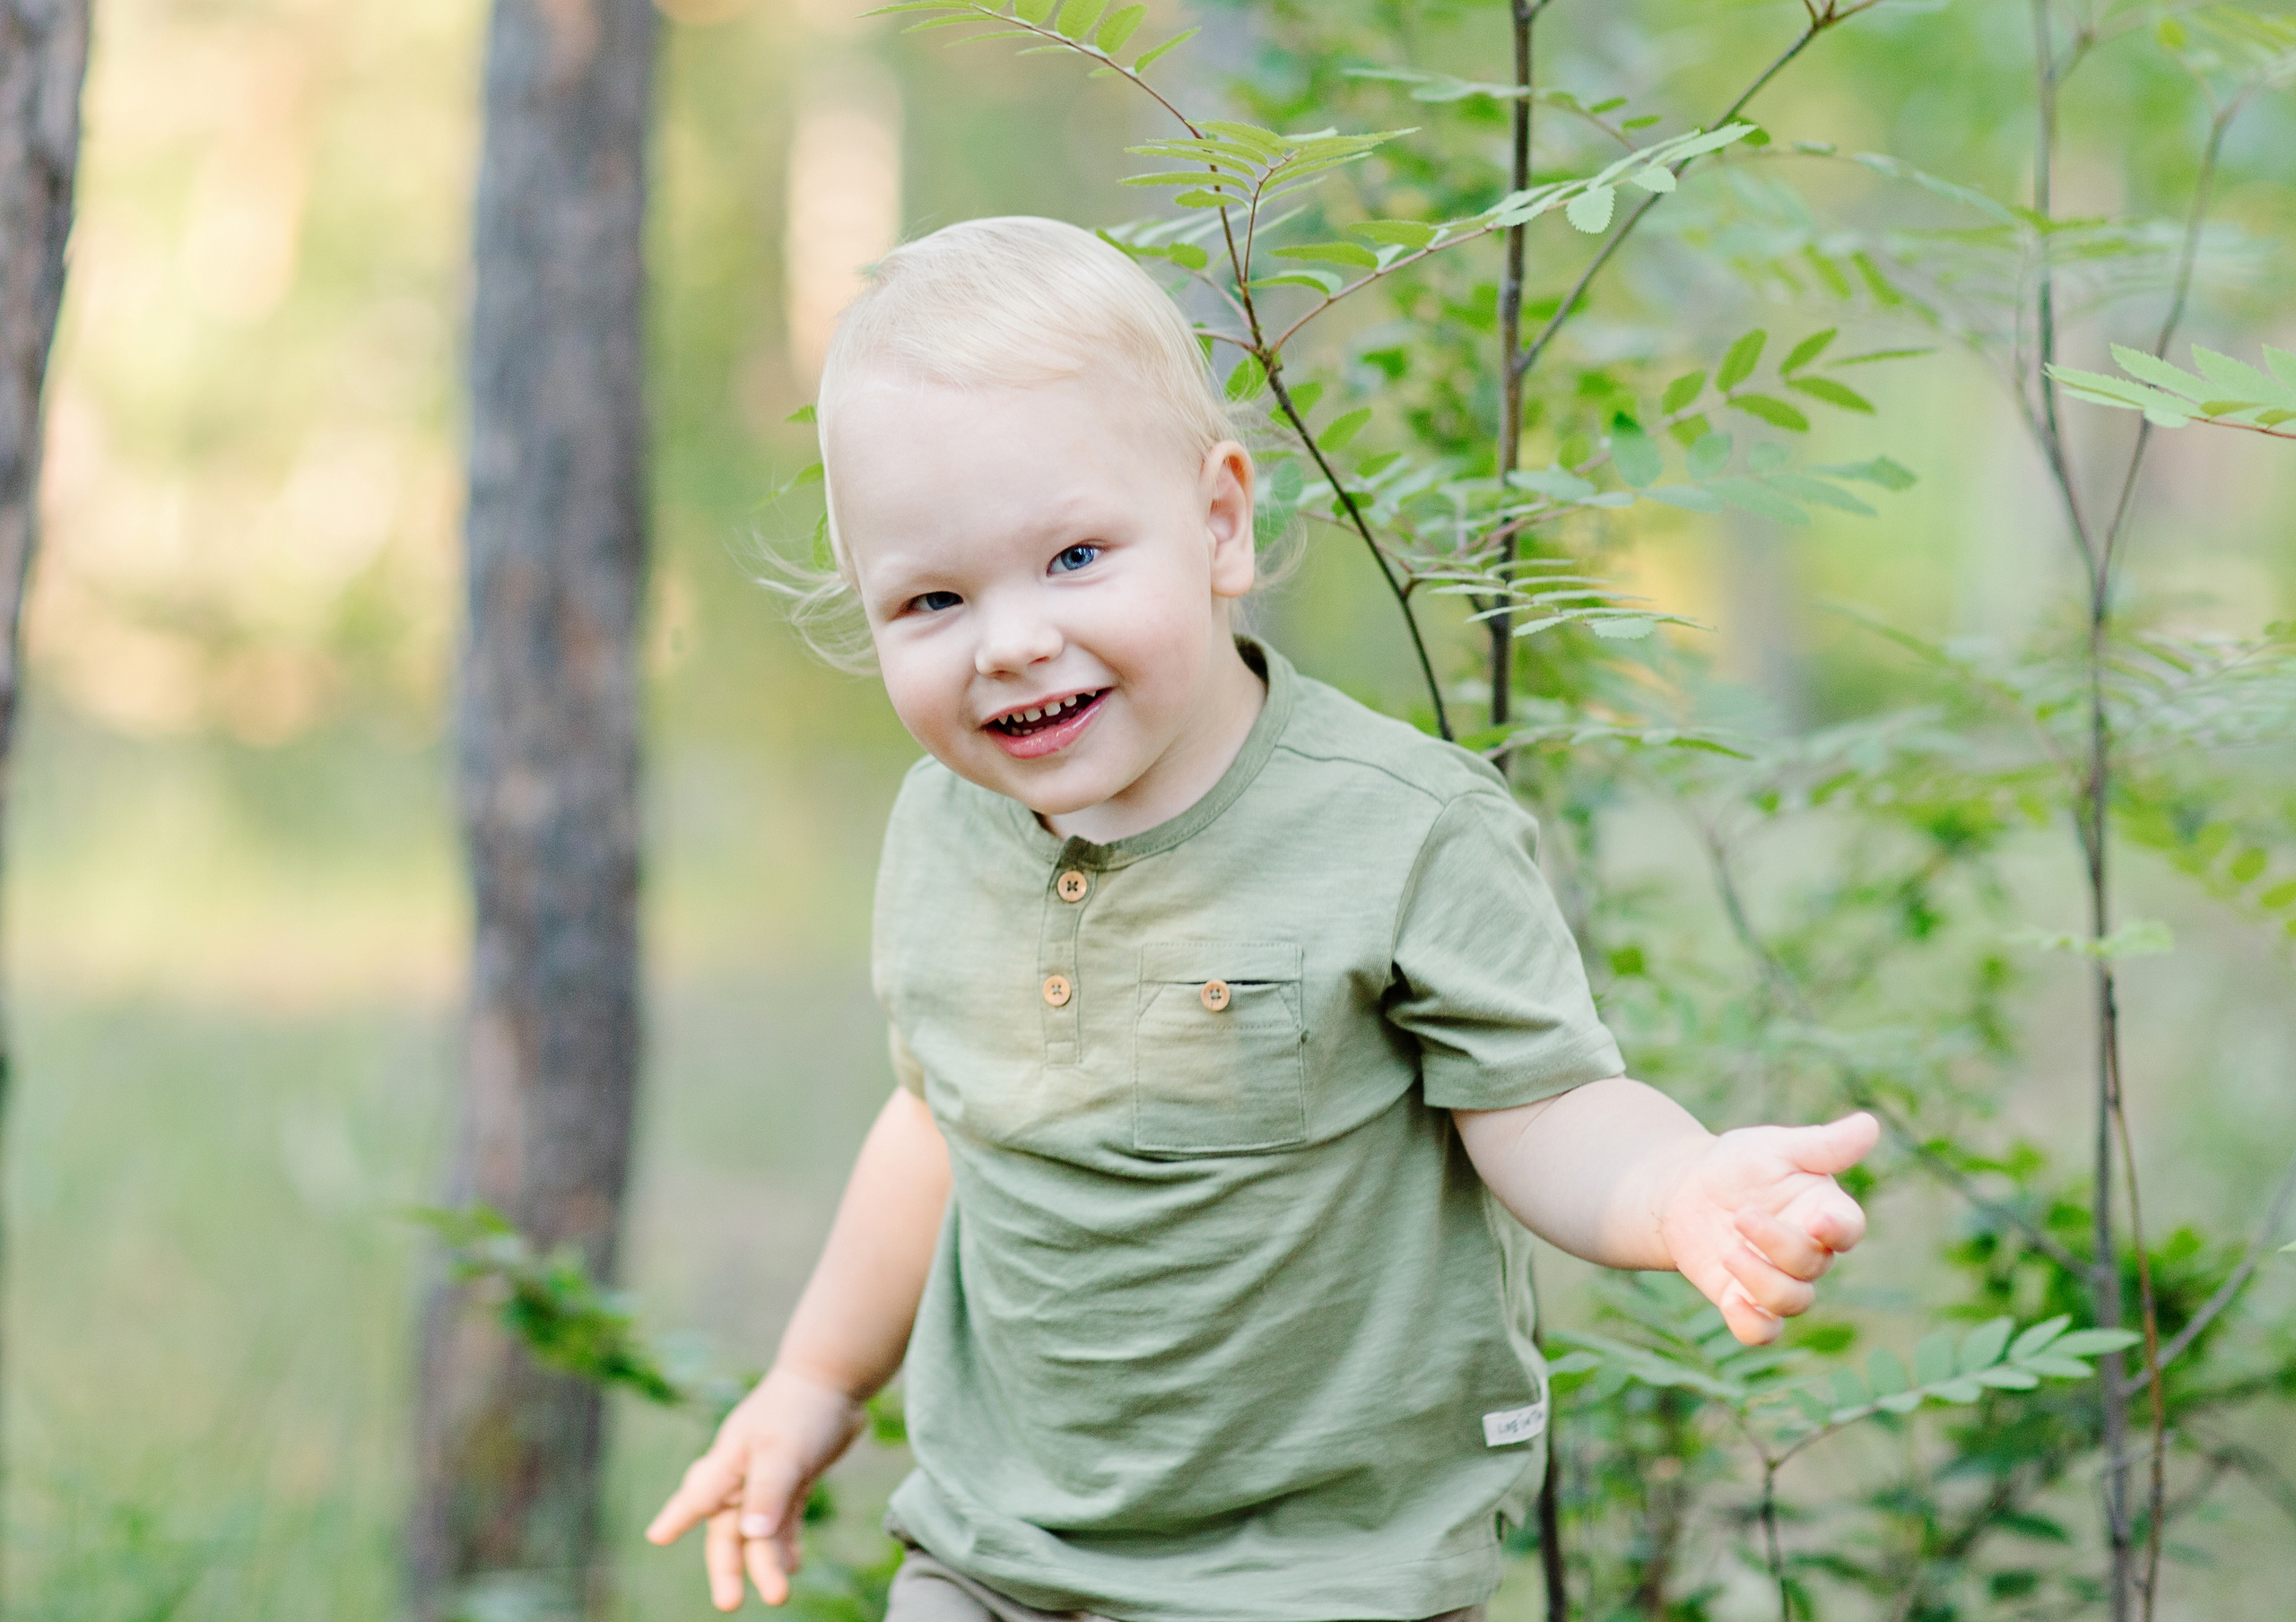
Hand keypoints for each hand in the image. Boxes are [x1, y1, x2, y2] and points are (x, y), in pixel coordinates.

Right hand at [644, 1365, 867, 1609]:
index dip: (677, 1518)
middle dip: (728, 1567)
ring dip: (767, 1562)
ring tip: (779, 1594)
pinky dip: (787, 1544)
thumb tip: (753, 1534)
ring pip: (760, 1532)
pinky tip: (793, 1565)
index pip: (697, 1497)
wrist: (835, 1379)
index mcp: (727, 1462)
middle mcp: (741, 1476)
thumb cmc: (799, 1409)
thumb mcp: (783, 1451)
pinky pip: (784, 1522)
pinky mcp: (793, 1482)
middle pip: (728, 1529)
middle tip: (728, 1603)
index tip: (657, 1537)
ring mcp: (767, 1480)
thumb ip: (768, 1492)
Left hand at [1655, 1111, 1878, 1345]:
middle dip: (1778, 1244)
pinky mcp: (1745, 1301)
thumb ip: (1821, 1145)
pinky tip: (1731, 1301)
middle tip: (1740, 1215)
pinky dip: (1752, 1325)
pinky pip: (1761, 1332)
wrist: (1686, 1191)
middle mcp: (1809, 1252)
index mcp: (1823, 1211)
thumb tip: (1870, 1124)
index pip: (1848, 1229)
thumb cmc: (1741, 1165)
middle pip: (1813, 1265)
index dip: (1838, 1230)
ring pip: (1792, 1302)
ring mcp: (1778, 1279)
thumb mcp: (1775, 1147)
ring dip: (1761, 1281)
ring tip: (1728, 1250)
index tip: (1816, 1220)